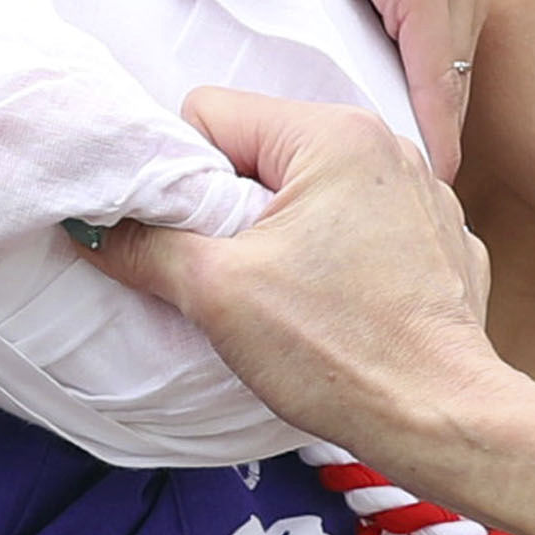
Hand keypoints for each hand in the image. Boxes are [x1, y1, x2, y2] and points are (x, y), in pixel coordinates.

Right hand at [90, 87, 510, 460]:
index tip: (183, 238)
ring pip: (308, 189)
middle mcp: (386, 146)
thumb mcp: (216, 293)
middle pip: (260, 150)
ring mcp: (421, 193)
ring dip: (280, 230)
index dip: (177, 175)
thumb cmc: (339, 352)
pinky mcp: (436, 240)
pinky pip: (358, 224)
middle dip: (227, 205)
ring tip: (280, 293)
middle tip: (224, 270)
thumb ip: (143, 246)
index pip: (211, 115)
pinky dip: (334, 255)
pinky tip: (332, 304)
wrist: (441, 419)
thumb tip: (92, 226)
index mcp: (333, 134)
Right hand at [256, 0, 482, 178]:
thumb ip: (343, 13)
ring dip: (435, 129)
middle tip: (417, 191)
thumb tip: (339, 73)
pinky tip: (418, 150)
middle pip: (456, 78)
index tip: (423, 177)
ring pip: (450, 77)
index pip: (447, 67)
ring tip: (414, 181)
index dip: (436, 120)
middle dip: (438, 132)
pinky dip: (427, 110)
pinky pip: (432, 62)